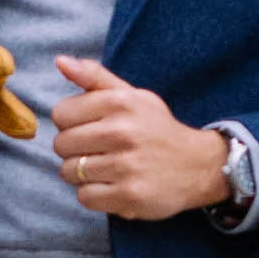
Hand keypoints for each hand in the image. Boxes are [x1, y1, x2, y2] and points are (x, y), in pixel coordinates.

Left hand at [52, 57, 229, 220]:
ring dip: (81, 174)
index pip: (61, 114)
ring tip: (104, 169)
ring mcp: (126, 166)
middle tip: (96, 151)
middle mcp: (123, 132)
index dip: (69, 123)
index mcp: (120, 103)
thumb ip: (95, 77)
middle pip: (62, 144)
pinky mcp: (129, 195)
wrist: (198, 166)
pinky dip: (93, 194)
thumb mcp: (132, 96)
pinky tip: (111, 186)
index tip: (87, 128)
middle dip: (73, 150)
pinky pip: (85, 196)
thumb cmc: (156, 129)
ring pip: (70, 172)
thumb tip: (60, 61)